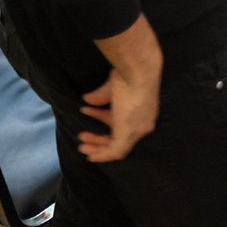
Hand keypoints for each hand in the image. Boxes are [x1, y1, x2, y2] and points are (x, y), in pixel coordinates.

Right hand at [81, 15, 162, 161]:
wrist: (137, 71)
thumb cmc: (128, 73)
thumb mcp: (112, 86)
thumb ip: (100, 97)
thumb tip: (87, 100)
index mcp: (143, 111)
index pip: (122, 119)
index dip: (103, 117)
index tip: (88, 113)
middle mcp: (143, 124)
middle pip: (121, 137)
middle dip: (100, 138)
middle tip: (84, 137)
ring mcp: (137, 130)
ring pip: (117, 146)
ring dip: (98, 147)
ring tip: (82, 146)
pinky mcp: (128, 134)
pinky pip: (115, 152)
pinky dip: (102, 155)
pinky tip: (91, 156)